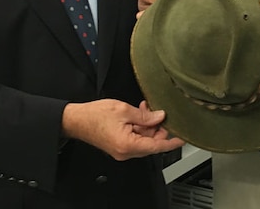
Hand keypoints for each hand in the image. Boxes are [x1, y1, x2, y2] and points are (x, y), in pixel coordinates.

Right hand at [62, 99, 184, 159]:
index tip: (183, 138)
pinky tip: (140, 114)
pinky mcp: (119, 145)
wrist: (76, 120)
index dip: (172, 142)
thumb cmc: (94, 115)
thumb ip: (145, 116)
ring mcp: (122, 150)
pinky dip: (140, 127)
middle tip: (160, 112)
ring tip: (146, 109)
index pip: (157, 146)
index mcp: (128, 145)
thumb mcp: (124, 110)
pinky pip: (136, 138)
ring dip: (148, 125)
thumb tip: (160, 117)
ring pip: (144, 140)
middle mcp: (126, 151)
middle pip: (151, 143)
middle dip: (158, 128)